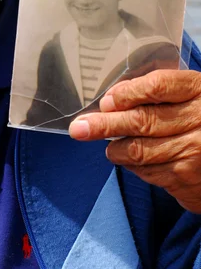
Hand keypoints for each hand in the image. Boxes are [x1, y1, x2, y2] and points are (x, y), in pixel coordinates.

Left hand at [69, 70, 200, 212]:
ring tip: (105, 144)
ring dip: (114, 148)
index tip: (108, 100)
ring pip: (139, 151)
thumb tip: (113, 100)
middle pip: (142, 121)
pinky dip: (132, 165)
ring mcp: (194, 154)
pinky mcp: (187, 182)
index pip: (158, 86)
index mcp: (199, 90)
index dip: (128, 92)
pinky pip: (148, 172)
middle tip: (79, 128)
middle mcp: (199, 122)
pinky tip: (129, 159)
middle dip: (105, 125)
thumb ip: (160, 91)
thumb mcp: (193, 94)